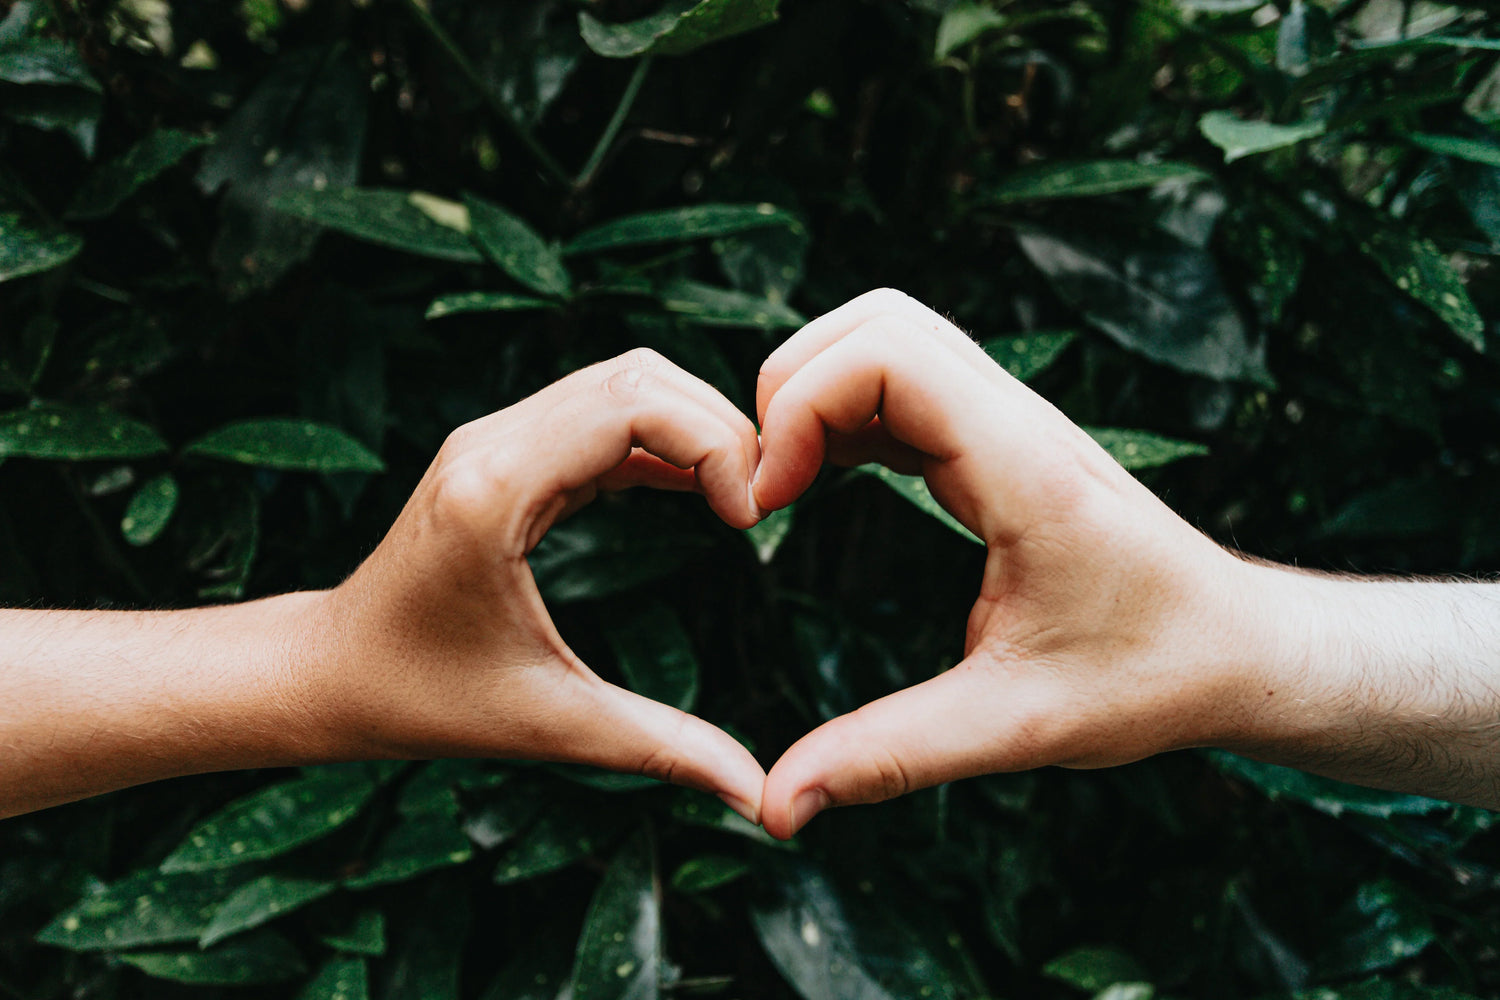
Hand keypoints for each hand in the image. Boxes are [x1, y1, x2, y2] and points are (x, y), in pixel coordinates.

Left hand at [311, 349, 766, 819]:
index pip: (634, 404)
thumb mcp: (548, 725)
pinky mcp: (501, 452)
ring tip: (740, 498)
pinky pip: (598, 414)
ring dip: (692, 426)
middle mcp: (492, 443)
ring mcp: (493, 439)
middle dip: (718, 427)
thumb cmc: (419, 700)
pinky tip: (698, 491)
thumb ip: (660, 747)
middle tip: (761, 505)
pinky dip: (659, 440)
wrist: (328, 674)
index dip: (715, 444)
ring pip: (622, 383)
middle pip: (638, 377)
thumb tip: (759, 797)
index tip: (749, 520)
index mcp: (497, 489)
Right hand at [752, 290, 1270, 838]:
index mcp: (1024, 470)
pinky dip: (843, 412)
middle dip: (791, 388)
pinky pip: (905, 382)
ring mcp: (1012, 421)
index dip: (799, 410)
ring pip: (886, 337)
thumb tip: (777, 807)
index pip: (886, 354)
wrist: (1240, 648)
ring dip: (814, 392)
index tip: (770, 505)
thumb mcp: (1016, 728)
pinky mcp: (1002, 439)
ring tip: (786, 485)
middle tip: (768, 491)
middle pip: (874, 322)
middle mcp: (1018, 422)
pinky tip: (822, 480)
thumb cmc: (1152, 679)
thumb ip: (891, 756)